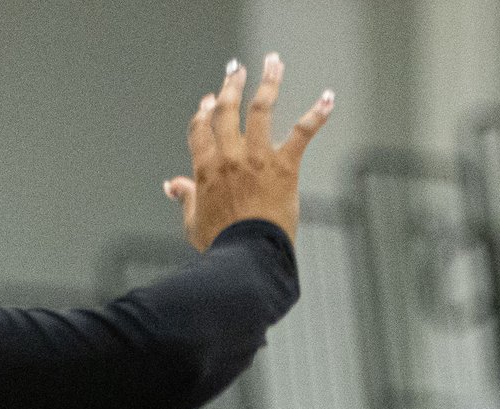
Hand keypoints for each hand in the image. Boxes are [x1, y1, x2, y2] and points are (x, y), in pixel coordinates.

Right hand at [167, 52, 331, 247]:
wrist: (248, 256)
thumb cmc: (221, 245)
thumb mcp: (194, 222)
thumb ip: (186, 197)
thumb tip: (171, 185)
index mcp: (205, 168)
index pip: (201, 129)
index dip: (204, 112)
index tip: (208, 99)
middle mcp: (230, 156)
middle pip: (227, 110)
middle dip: (231, 86)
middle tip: (236, 70)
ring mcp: (258, 158)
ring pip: (261, 108)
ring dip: (268, 82)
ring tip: (273, 62)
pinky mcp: (285, 167)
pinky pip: (302, 133)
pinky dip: (317, 114)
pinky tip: (328, 98)